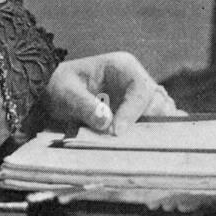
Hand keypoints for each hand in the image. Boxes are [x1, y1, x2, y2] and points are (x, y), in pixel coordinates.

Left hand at [44, 53, 181, 134]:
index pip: (141, 89)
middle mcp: (136, 81)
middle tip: (130, 142)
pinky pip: (152, 125)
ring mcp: (139, 99)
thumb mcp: (66, 94)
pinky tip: (138, 148)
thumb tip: (106, 123)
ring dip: (151, 131)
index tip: (116, 132)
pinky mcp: (137, 116)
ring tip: (136, 147)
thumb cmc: (60, 86)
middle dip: (148, 123)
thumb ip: (84, 106)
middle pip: (158, 102)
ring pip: (161, 115)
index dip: (133, 111)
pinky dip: (148, 136)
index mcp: (122, 67)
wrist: (54, 92)